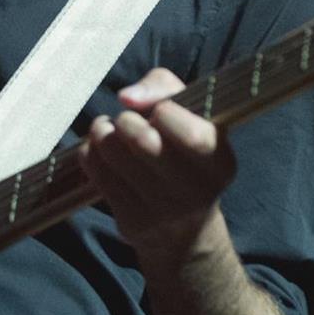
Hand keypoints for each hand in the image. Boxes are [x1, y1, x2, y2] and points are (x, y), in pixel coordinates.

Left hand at [76, 67, 235, 269]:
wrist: (185, 227)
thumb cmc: (186, 152)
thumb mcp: (192, 114)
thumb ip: (164, 87)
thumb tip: (127, 97)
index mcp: (220, 163)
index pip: (191, 136)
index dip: (165, 112)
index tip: (160, 111)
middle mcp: (196, 192)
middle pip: (144, 142)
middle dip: (127, 120)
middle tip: (128, 119)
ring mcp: (162, 212)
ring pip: (114, 154)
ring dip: (103, 131)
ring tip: (110, 129)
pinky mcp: (132, 223)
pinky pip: (97, 172)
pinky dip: (92, 151)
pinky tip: (103, 149)